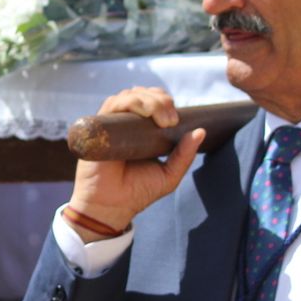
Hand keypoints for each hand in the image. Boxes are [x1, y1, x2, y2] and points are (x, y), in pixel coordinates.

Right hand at [68, 87, 202, 238]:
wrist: (111, 207)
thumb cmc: (137, 193)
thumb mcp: (169, 175)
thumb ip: (184, 156)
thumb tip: (201, 131)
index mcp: (142, 130)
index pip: (154, 101)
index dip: (165, 101)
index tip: (176, 118)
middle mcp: (126, 124)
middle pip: (143, 94)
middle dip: (160, 100)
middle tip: (171, 120)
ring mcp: (112, 124)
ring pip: (129, 95)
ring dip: (147, 99)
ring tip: (160, 119)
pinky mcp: (99, 128)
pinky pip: (111, 105)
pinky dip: (128, 102)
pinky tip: (142, 113)